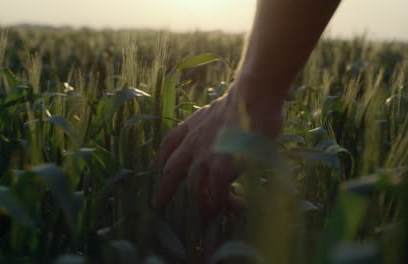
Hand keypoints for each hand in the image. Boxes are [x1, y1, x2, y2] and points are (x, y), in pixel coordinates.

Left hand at [152, 81, 283, 215]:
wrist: (252, 98)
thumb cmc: (243, 100)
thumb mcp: (216, 109)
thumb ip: (211, 123)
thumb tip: (223, 132)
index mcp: (192, 127)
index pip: (169, 142)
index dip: (161, 157)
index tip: (156, 167)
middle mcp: (192, 144)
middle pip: (170, 172)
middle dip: (164, 191)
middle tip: (158, 206)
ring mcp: (205, 158)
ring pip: (193, 189)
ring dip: (202, 204)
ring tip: (211, 212)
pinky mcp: (220, 170)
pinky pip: (218, 194)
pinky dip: (227, 202)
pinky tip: (238, 204)